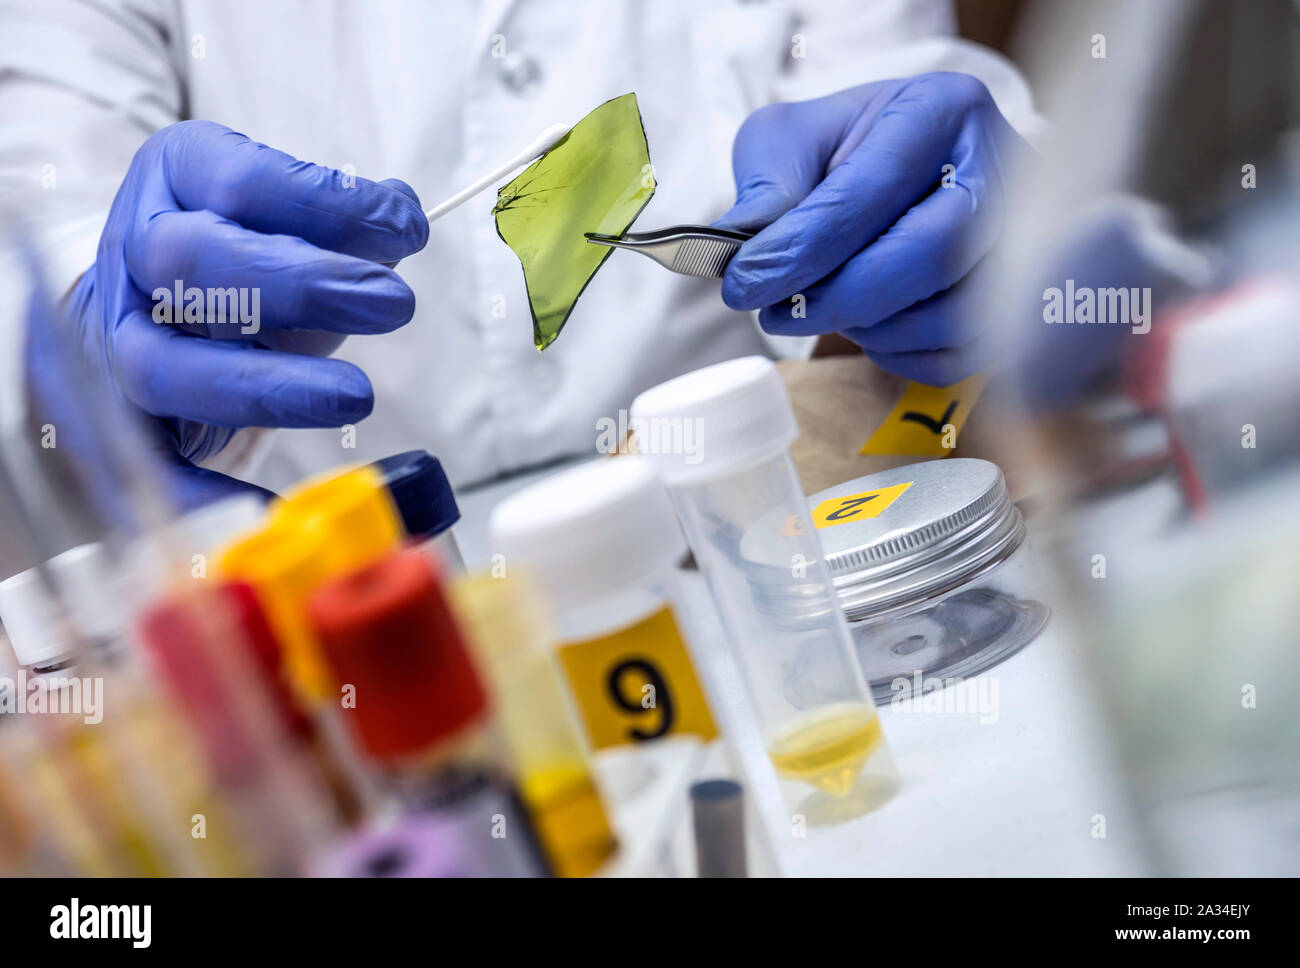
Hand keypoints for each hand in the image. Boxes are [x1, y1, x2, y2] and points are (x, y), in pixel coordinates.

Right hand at [38, 120, 427, 506]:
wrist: (136, 323)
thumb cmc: (238, 270)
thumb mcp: (288, 224)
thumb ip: (343, 220)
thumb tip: (401, 214)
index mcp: (178, 183)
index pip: (241, 181)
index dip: (325, 202)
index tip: (405, 227)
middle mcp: (136, 257)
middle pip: (192, 263)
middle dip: (300, 284)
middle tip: (392, 302)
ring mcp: (122, 344)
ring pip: (168, 367)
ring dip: (269, 384)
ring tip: (357, 396)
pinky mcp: (127, 427)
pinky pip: (157, 468)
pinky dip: (213, 495)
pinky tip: (278, 507)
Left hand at [715, 73, 1027, 385]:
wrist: (902, 164)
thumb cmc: (845, 150)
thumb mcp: (791, 142)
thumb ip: (766, 187)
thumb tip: (742, 248)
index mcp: (940, 111)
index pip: (873, 191)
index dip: (802, 248)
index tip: (745, 283)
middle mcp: (1001, 169)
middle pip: (932, 253)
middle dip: (842, 297)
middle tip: (778, 313)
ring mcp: (1023, 239)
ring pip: (955, 312)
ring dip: (871, 328)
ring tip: (821, 310)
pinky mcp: (1021, 298)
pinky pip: (964, 352)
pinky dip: (902, 354)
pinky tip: (866, 329)